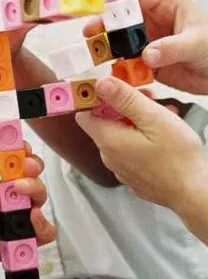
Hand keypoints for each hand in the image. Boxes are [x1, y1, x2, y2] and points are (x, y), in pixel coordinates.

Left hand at [0, 140, 55, 278]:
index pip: (16, 156)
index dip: (22, 149)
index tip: (20, 147)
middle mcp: (9, 191)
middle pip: (33, 173)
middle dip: (32, 165)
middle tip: (23, 166)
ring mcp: (17, 213)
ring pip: (40, 197)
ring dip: (34, 188)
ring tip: (19, 187)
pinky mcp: (20, 236)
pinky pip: (43, 232)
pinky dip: (43, 224)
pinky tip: (31, 217)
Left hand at [76, 77, 204, 208]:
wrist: (194, 194)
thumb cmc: (178, 158)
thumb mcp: (153, 119)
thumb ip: (125, 99)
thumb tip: (101, 84)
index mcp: (108, 141)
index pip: (84, 114)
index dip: (96, 99)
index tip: (113, 90)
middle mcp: (108, 156)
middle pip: (105, 123)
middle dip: (123, 109)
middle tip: (148, 101)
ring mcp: (120, 168)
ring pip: (120, 136)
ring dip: (136, 123)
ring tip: (162, 118)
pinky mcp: (133, 175)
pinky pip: (130, 151)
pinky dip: (141, 140)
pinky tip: (161, 137)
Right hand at [84, 0, 207, 93]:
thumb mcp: (197, 44)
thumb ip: (171, 48)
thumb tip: (148, 54)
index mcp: (165, 4)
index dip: (116, 1)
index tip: (100, 9)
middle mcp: (152, 20)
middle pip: (121, 19)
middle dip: (105, 26)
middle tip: (91, 33)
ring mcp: (147, 41)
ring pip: (120, 42)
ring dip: (108, 48)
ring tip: (95, 54)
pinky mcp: (145, 62)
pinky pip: (126, 63)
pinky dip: (118, 68)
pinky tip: (111, 72)